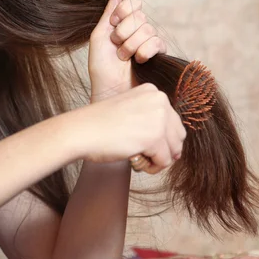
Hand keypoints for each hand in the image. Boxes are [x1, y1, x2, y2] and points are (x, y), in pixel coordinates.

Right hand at [68, 83, 185, 173]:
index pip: (173, 121)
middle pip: (178, 135)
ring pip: (174, 149)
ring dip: (158, 159)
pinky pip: (164, 161)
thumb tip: (177, 147)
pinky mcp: (154, 137)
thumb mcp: (130, 111)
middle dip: (163, 149)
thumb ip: (151, 119)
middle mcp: (159, 100)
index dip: (160, 138)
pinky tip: (136, 162)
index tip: (140, 141)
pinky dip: (152, 167)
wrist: (80, 131)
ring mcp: (158, 118)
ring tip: (138, 159)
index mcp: (153, 91)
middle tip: (143, 154)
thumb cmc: (99, 125)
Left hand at [88, 0, 166, 101]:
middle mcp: (138, 30)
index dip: (123, 11)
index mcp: (123, 24)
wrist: (110, 90)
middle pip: (139, 16)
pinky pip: (157, 42)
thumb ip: (109, 13)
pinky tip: (138, 61)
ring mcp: (150, 42)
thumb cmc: (101, 67)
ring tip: (124, 58)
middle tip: (117, 47)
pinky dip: (144, 52)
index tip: (113, 25)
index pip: (133, 3)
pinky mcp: (159, 55)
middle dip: (123, 33)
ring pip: (147, 29)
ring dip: (131, 45)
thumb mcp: (100, 37)